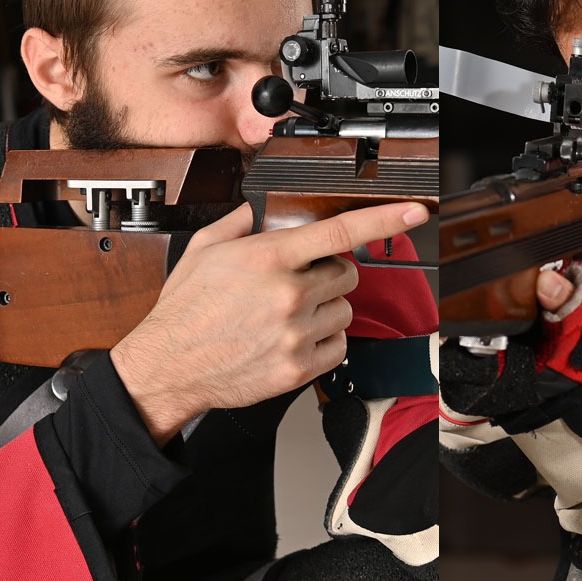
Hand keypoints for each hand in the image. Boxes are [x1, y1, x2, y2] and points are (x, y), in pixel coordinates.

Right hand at [115, 200, 430, 444]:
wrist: (167, 367)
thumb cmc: (183, 311)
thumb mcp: (201, 251)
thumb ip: (235, 225)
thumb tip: (251, 213)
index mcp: (269, 258)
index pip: (341, 232)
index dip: (385, 219)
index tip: (414, 212)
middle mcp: (288, 294)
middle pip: (347, 273)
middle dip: (330, 274)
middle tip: (300, 283)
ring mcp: (296, 333)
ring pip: (344, 311)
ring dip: (326, 309)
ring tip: (289, 315)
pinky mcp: (298, 368)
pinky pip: (339, 347)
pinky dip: (324, 343)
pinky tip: (294, 338)